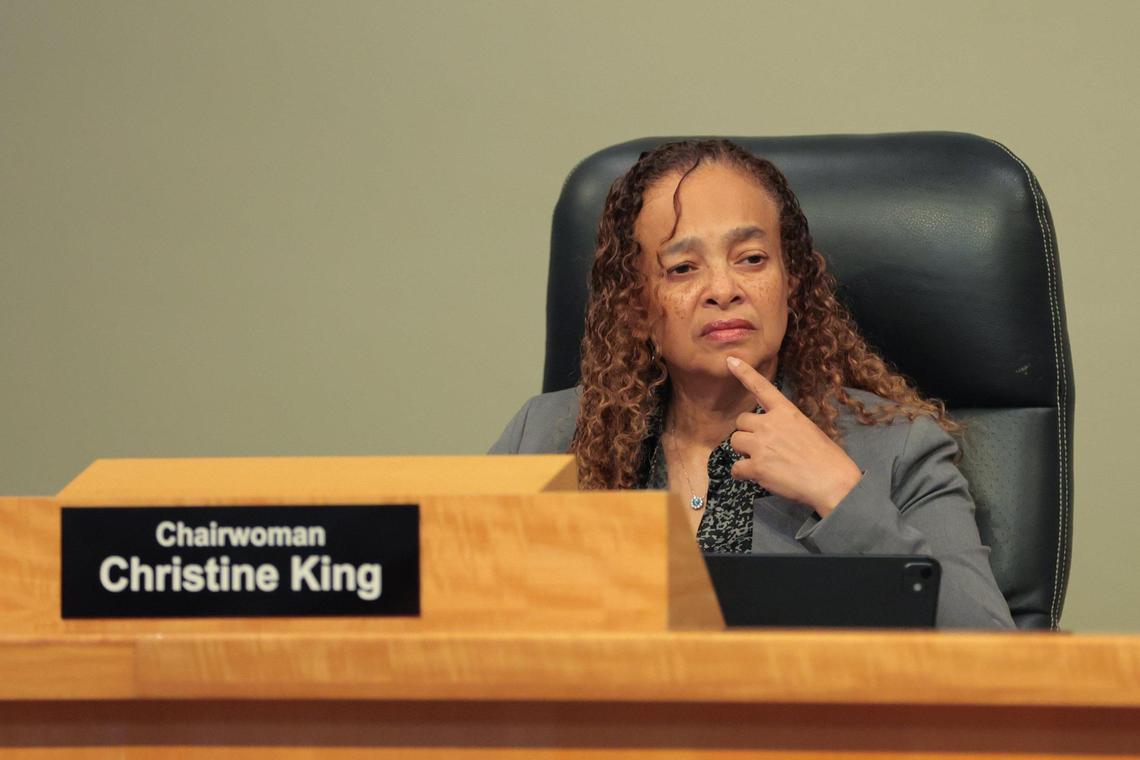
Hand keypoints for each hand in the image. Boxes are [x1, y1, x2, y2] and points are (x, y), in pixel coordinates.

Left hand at [725, 356, 862, 516]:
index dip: (744, 372)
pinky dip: (743, 474)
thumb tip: (769, 431)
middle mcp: (770, 424)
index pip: (762, 387)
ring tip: (763, 462)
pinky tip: (757, 477)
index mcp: (786, 412)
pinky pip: (736, 467)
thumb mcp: (807, 429)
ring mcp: (761, 445)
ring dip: (744, 452)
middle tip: (763, 447)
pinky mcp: (756, 467)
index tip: (730, 360)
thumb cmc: (826, 458)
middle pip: (741, 421)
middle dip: (747, 433)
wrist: (833, 481)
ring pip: (735, 442)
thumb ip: (784, 424)